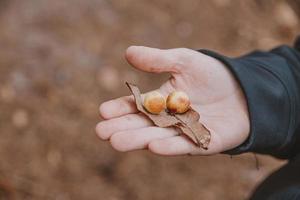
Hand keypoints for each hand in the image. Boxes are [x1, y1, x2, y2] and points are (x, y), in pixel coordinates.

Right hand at [96, 46, 249, 155]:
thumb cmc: (212, 74)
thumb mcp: (183, 60)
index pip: (136, 106)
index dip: (119, 108)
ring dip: (139, 140)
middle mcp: (169, 120)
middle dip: (122, 128)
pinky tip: (154, 145)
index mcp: (161, 101)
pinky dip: (171, 146)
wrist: (245, 88)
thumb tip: (127, 52)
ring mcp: (185, 133)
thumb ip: (157, 59)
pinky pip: (187, 145)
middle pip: (142, 125)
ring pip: (159, 137)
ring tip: (117, 142)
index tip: (103, 111)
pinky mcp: (205, 142)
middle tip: (102, 132)